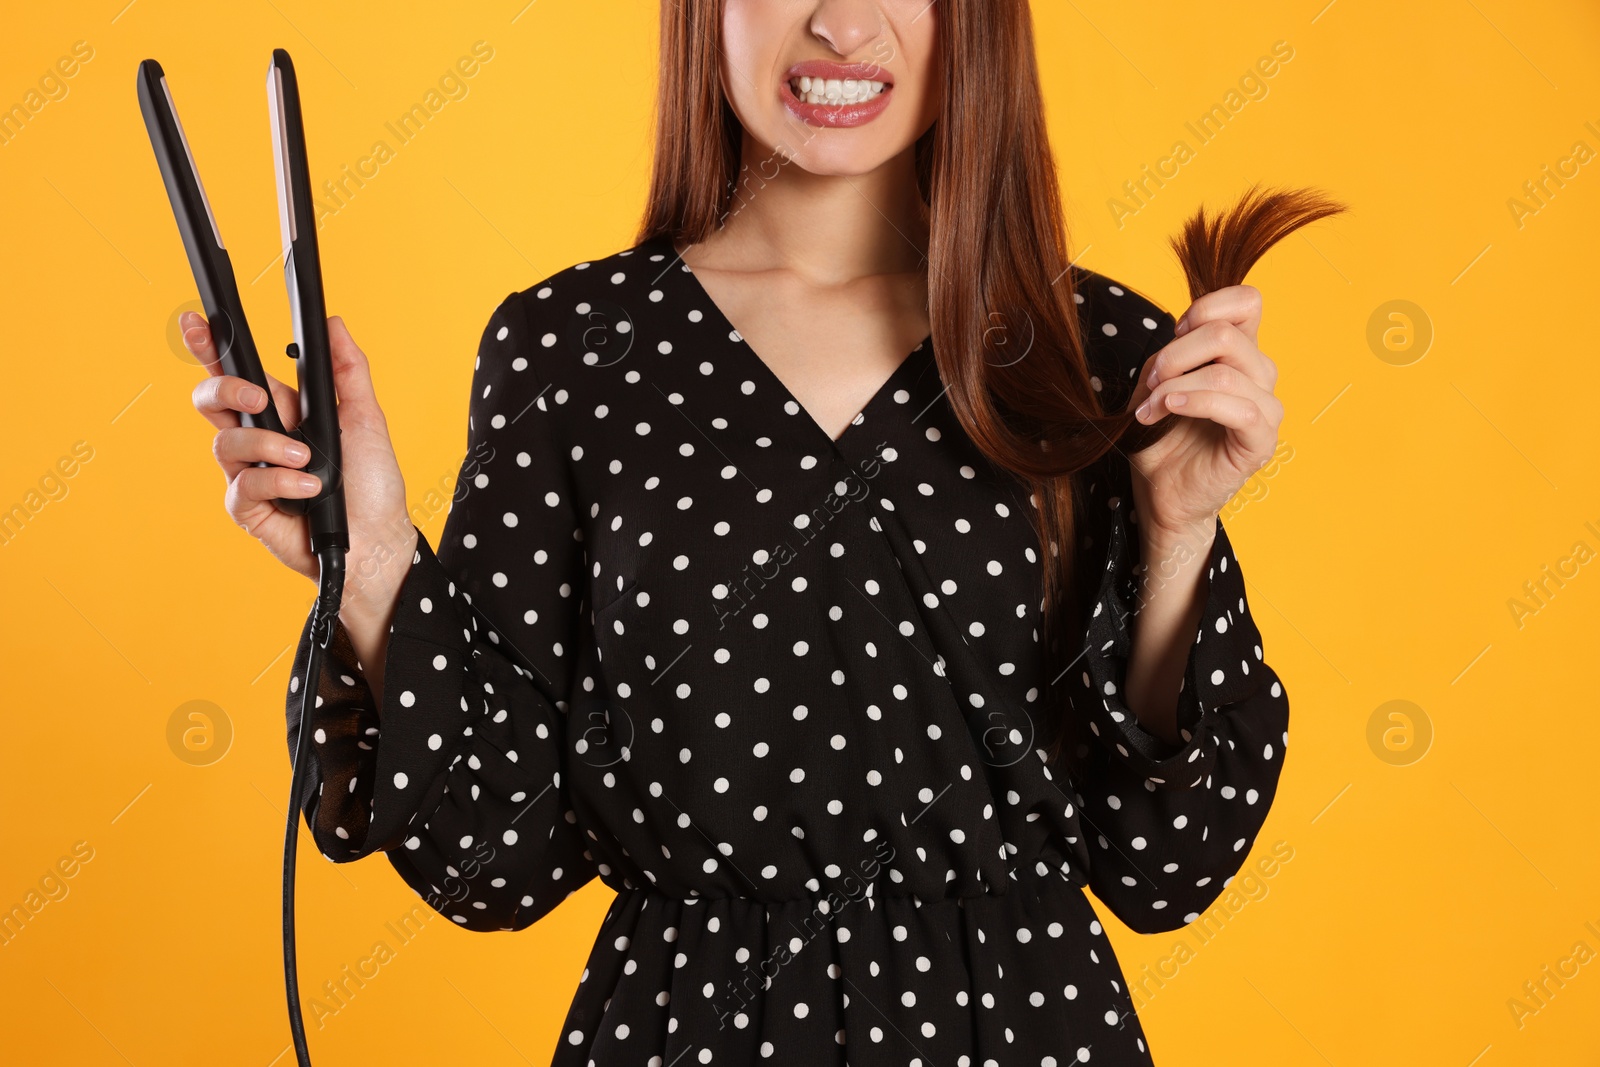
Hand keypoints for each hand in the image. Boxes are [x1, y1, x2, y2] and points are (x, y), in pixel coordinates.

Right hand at [184, 312, 416, 617]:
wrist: (380, 540)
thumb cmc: (372, 484)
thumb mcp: (366, 419)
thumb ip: (348, 371)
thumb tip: (335, 324)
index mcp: (282, 413)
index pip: (238, 375)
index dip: (211, 346)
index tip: (197, 321)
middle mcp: (259, 441)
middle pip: (211, 402)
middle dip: (225, 390)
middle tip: (260, 399)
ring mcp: (250, 474)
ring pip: (225, 444)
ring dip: (269, 447)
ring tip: (307, 460)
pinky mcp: (249, 509)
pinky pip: (243, 486)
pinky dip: (278, 482)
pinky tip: (307, 489)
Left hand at [1124, 285, 1282, 543]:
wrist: (1160, 491)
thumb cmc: (1160, 437)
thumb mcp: (1156, 382)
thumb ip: (1172, 352)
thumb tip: (1181, 335)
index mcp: (1239, 355)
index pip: (1248, 301)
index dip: (1208, 307)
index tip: (1174, 334)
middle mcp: (1259, 376)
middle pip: (1226, 333)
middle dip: (1176, 354)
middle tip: (1150, 382)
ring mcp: (1265, 409)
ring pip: (1226, 372)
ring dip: (1176, 384)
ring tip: (1150, 407)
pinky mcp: (1261, 441)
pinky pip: (1239, 408)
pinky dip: (1195, 402)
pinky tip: (1168, 409)